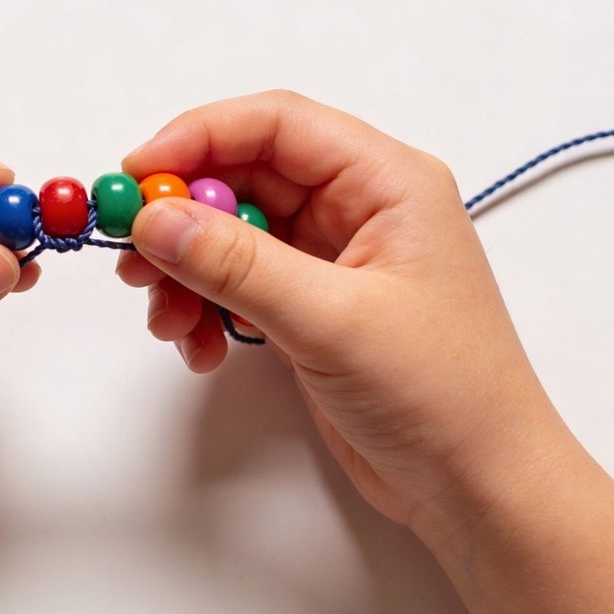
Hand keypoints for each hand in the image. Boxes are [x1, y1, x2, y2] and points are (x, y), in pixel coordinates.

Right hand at [113, 91, 613, 613]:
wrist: (480, 489)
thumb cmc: (440, 394)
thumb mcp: (332, 321)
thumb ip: (237, 264)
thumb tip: (152, 217)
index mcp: (387, 182)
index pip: (276, 124)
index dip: (197, 138)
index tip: (134, 177)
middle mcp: (360, 207)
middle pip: (245, 175)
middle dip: (182, 215)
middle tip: (133, 260)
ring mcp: (336, 258)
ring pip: (233, 232)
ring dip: (187, 270)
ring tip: (169, 321)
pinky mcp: (315, 307)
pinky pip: (240, 283)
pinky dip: (207, 306)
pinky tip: (200, 347)